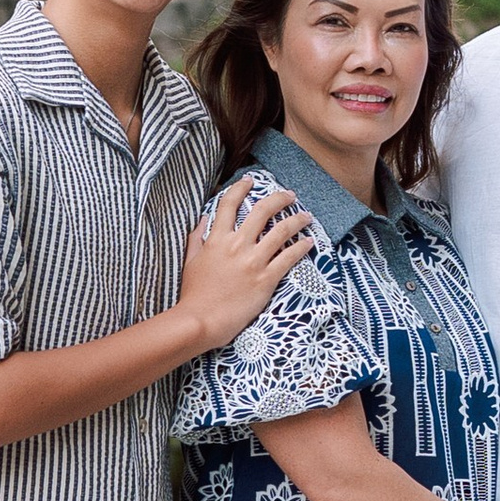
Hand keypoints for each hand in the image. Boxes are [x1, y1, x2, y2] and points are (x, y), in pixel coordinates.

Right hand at [179, 183, 314, 350]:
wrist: (201, 320)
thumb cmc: (194, 294)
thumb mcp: (190, 261)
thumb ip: (197, 238)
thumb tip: (203, 219)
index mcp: (217, 239)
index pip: (229, 204)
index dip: (241, 188)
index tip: (251, 181)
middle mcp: (237, 245)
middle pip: (263, 211)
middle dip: (279, 199)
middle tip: (290, 196)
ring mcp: (254, 261)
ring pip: (282, 231)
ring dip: (297, 220)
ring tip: (306, 216)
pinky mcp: (266, 279)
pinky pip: (289, 257)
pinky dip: (301, 247)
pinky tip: (309, 242)